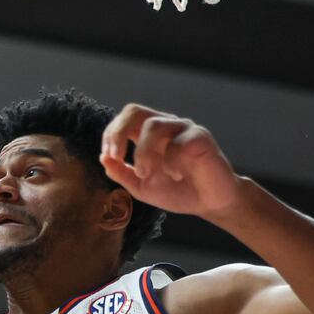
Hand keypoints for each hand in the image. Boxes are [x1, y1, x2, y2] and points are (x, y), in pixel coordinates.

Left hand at [100, 104, 243, 218]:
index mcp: (148, 134)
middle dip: (118, 133)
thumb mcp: (142, 187)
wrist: (210, 203)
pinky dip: (171, 162)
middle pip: (134, 111)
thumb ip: (122, 173)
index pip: (124, 119)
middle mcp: (165, 126)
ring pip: (153, 125)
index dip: (110, 134)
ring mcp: (183, 129)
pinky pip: (178, 142)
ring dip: (142, 152)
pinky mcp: (201, 137)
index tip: (109, 157)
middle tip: (116, 156)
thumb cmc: (177, 191)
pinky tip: (176, 175)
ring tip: (145, 174)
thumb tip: (103, 158)